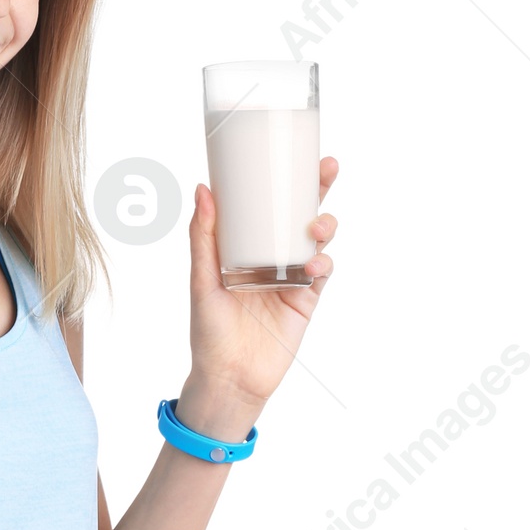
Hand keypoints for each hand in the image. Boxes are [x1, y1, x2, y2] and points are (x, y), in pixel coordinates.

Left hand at [180, 157, 339, 432]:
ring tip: (316, 227)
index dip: (282, 179)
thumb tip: (204, 189)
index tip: (292, 151)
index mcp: (244, 246)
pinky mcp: (307, 299)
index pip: (266, 204)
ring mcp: (291, 276)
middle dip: (318, 189)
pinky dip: (323, 263)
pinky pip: (322, 273)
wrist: (229, 379)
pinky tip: (316, 263)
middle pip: (300, 213)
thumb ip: (204, 238)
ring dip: (323, 225)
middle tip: (327, 167)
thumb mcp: (201, 281)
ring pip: (316, 239)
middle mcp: (270, 256)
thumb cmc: (208, 332)